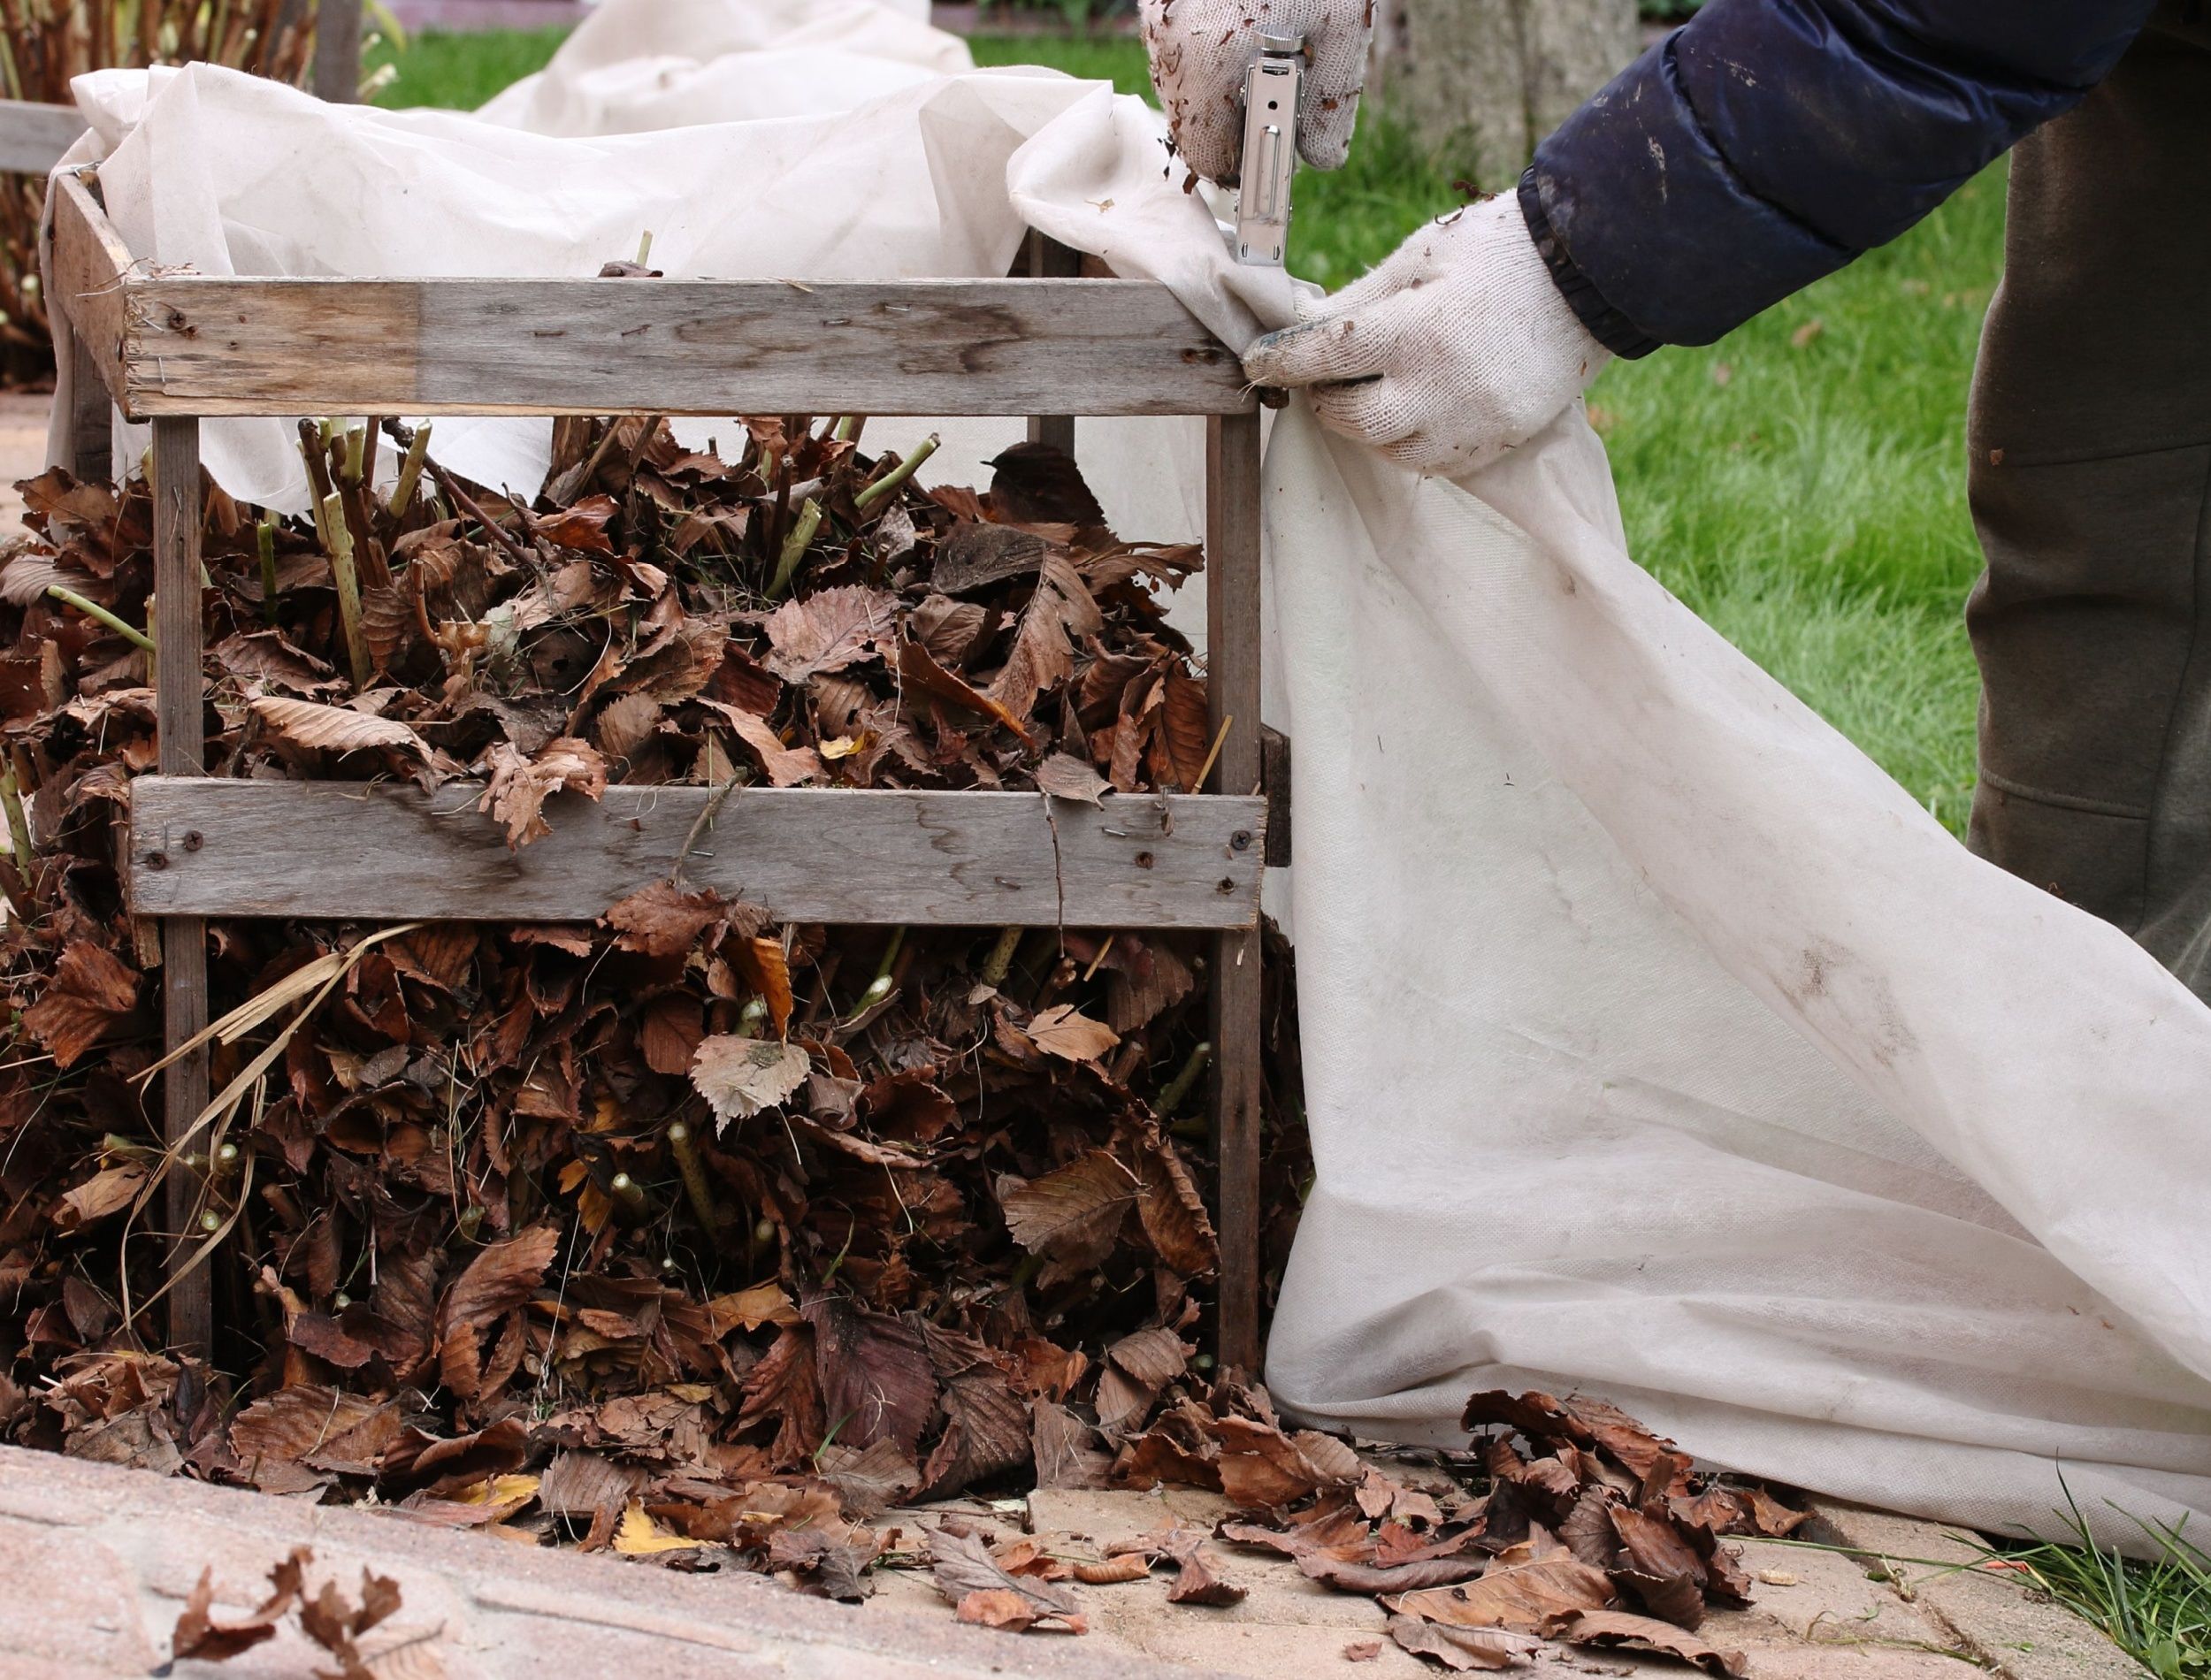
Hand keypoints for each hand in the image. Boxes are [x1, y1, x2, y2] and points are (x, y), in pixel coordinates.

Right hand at [1139, 0, 1370, 183]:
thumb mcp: (1342, 34)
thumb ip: (1331, 106)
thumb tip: (1319, 159)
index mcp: (1214, 71)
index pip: (1212, 162)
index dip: (1244, 167)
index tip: (1268, 158)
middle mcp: (1174, 52)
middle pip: (1192, 129)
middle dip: (1229, 126)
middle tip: (1271, 101)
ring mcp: (1158, 25)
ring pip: (1180, 90)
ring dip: (1214, 90)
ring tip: (1260, 54)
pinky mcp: (1154, 2)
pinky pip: (1174, 51)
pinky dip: (1202, 54)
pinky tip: (1239, 26)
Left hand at [1243, 194, 1611, 476]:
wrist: (1591, 273)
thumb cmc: (1499, 251)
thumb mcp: (1422, 255)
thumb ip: (1360, 297)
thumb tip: (1301, 327)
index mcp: (1417, 329)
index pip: (1326, 356)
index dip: (1282, 362)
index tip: (1258, 363)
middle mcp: (1441, 388)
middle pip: (1351, 419)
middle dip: (1326, 397)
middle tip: (1326, 374)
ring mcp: (1470, 424)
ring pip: (1388, 450)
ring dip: (1366, 424)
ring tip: (1375, 388)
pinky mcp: (1495, 443)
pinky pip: (1432, 462)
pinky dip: (1408, 441)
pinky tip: (1413, 407)